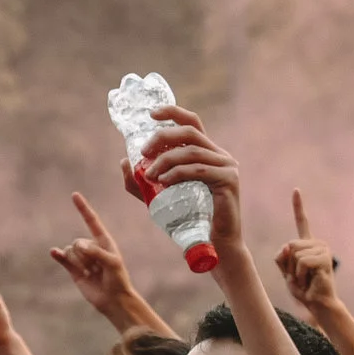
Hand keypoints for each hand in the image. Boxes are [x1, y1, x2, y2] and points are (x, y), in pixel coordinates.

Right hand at [49, 192, 141, 315]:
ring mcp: (82, 258)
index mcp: (104, 241)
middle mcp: (92, 247)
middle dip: (85, 255)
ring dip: (78, 262)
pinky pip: (63, 258)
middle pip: (78, 242)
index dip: (83, 208)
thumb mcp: (112, 263)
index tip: (74, 195)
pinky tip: (54, 252)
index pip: (92, 221)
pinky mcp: (74, 269)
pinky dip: (58, 255)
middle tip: (97, 268)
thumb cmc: (118, 279)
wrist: (113, 299)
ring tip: (91, 273)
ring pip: (70, 251)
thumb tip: (77, 245)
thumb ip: (97, 252)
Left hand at [138, 105, 242, 248]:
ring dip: (166, 159)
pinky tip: (164, 181)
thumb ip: (142, 180)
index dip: (173, 113)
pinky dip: (178, 172)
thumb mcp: (159, 195)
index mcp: (207, 152)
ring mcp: (227, 166)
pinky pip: (199, 170)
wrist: (212, 242)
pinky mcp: (229, 180)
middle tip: (143, 151)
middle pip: (190, 132)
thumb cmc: (189, 217)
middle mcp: (220, 155)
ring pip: (192, 151)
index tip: (151, 113)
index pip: (191, 123)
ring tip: (149, 174)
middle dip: (163, 137)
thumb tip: (124, 161)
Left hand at [274, 190, 340, 313]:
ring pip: (295, 253)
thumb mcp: (286, 272)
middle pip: (290, 244)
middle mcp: (318, 243)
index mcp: (308, 244)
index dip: (298, 206)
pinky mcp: (325, 259)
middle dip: (289, 264)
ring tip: (306, 280)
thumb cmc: (303, 289)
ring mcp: (323, 250)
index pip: (302, 221)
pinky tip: (310, 281)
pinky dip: (300, 275)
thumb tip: (287, 247)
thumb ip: (281, 258)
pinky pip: (301, 262)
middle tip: (300, 277)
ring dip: (295, 272)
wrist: (318, 304)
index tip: (296, 190)